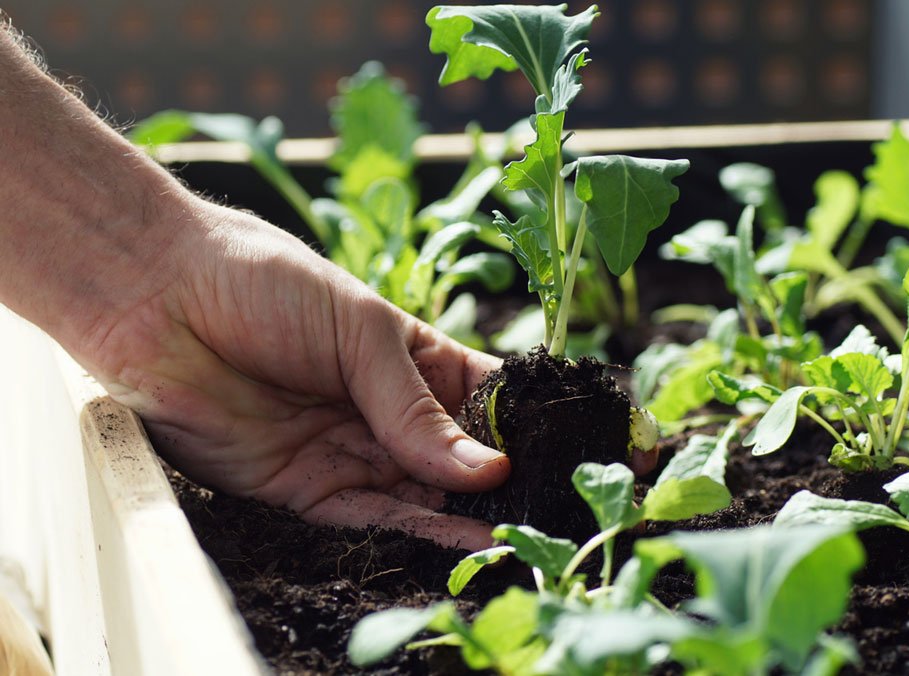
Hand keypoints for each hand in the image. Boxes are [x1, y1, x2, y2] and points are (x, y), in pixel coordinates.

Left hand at [74, 200, 510, 549]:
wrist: (159, 298)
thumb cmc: (264, 283)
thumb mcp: (360, 332)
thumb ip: (415, 408)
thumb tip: (488, 469)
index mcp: (410, 358)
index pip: (482, 399)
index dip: (523, 425)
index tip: (569, 449)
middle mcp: (384, 409)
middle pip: (455, 457)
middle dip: (499, 482)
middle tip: (550, 506)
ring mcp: (346, 449)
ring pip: (418, 494)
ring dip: (464, 516)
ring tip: (516, 533)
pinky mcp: (303, 487)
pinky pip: (367, 517)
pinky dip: (412, 531)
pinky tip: (459, 540)